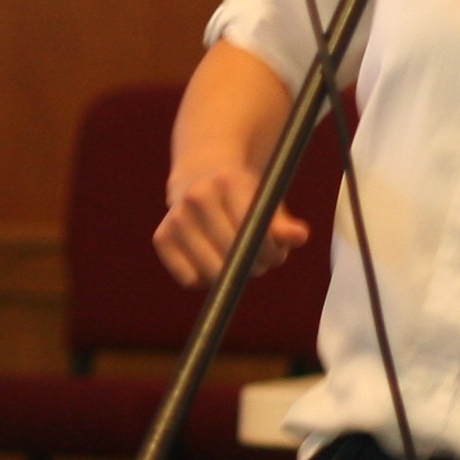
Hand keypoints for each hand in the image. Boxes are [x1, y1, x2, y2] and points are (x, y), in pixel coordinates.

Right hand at [155, 157, 310, 292]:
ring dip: (232, 277)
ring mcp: (175, 217)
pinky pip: (190, 279)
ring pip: (211, 272)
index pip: (252, 230)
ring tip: (239, 262)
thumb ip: (283, 224)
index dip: (269, 251)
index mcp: (228, 182)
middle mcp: (196, 196)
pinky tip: (212, 261)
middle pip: (232, 254)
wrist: (200, 179)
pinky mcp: (161, 238)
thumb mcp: (266, 202)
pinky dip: (205, 280)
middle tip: (261, 262)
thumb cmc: (244, 197)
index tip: (276, 256)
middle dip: (255, 266)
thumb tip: (298, 237)